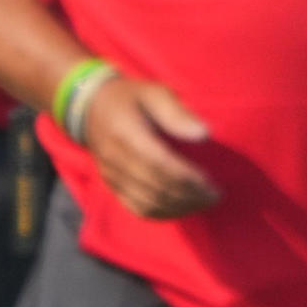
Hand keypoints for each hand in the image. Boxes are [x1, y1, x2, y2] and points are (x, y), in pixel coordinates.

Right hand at [80, 71, 220, 219]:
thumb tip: (204, 134)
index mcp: (126, 133)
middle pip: (156, 186)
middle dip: (189, 195)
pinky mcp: (112, 186)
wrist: (91, 108)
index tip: (211, 182)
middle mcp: (115, 159)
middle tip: (215, 195)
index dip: (187, 177)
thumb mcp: (153, 92)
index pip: (159, 163)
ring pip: (148, 202)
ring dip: (180, 207)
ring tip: (204, 202)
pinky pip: (138, 208)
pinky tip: (184, 208)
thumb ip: (177, 113)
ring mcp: (111, 176)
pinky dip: (164, 213)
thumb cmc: (131, 98)